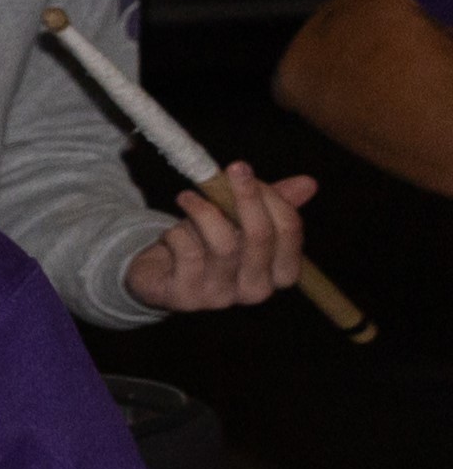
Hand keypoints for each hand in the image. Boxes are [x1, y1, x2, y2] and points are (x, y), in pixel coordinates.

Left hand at [121, 161, 319, 312]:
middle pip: (260, 236)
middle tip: (228, 170)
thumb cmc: (206, 243)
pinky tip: (170, 233)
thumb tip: (309, 183)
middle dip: (245, 196)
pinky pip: (188, 254)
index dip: (270, 197)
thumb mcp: (239, 220)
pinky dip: (177, 234)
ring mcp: (222, 297)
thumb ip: (273, 202)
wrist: (160, 276)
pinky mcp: (187, 298)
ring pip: (224, 244)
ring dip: (204, 212)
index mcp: (279, 272)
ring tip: (187, 198)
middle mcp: (256, 289)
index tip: (242, 170)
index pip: (289, 231)